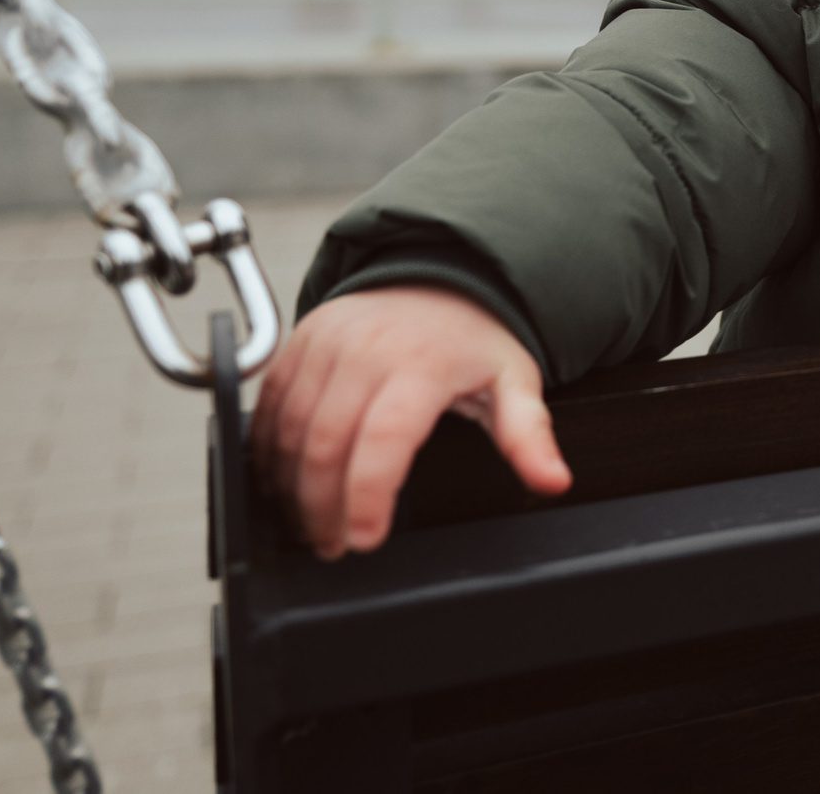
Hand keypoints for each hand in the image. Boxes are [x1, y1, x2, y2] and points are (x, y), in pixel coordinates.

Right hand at [250, 285, 572, 557]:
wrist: (438, 273)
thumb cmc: (474, 336)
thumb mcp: (515, 380)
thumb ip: (529, 435)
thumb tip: (552, 480)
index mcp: (422, 365)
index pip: (384, 440)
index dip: (366, 496)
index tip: (365, 540)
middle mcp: (365, 351)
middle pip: (325, 445)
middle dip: (322, 509)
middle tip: (333, 545)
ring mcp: (325, 344)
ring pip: (287, 431)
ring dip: (289, 489)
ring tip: (309, 523)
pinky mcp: (297, 343)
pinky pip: (267, 406)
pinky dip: (267, 452)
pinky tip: (282, 483)